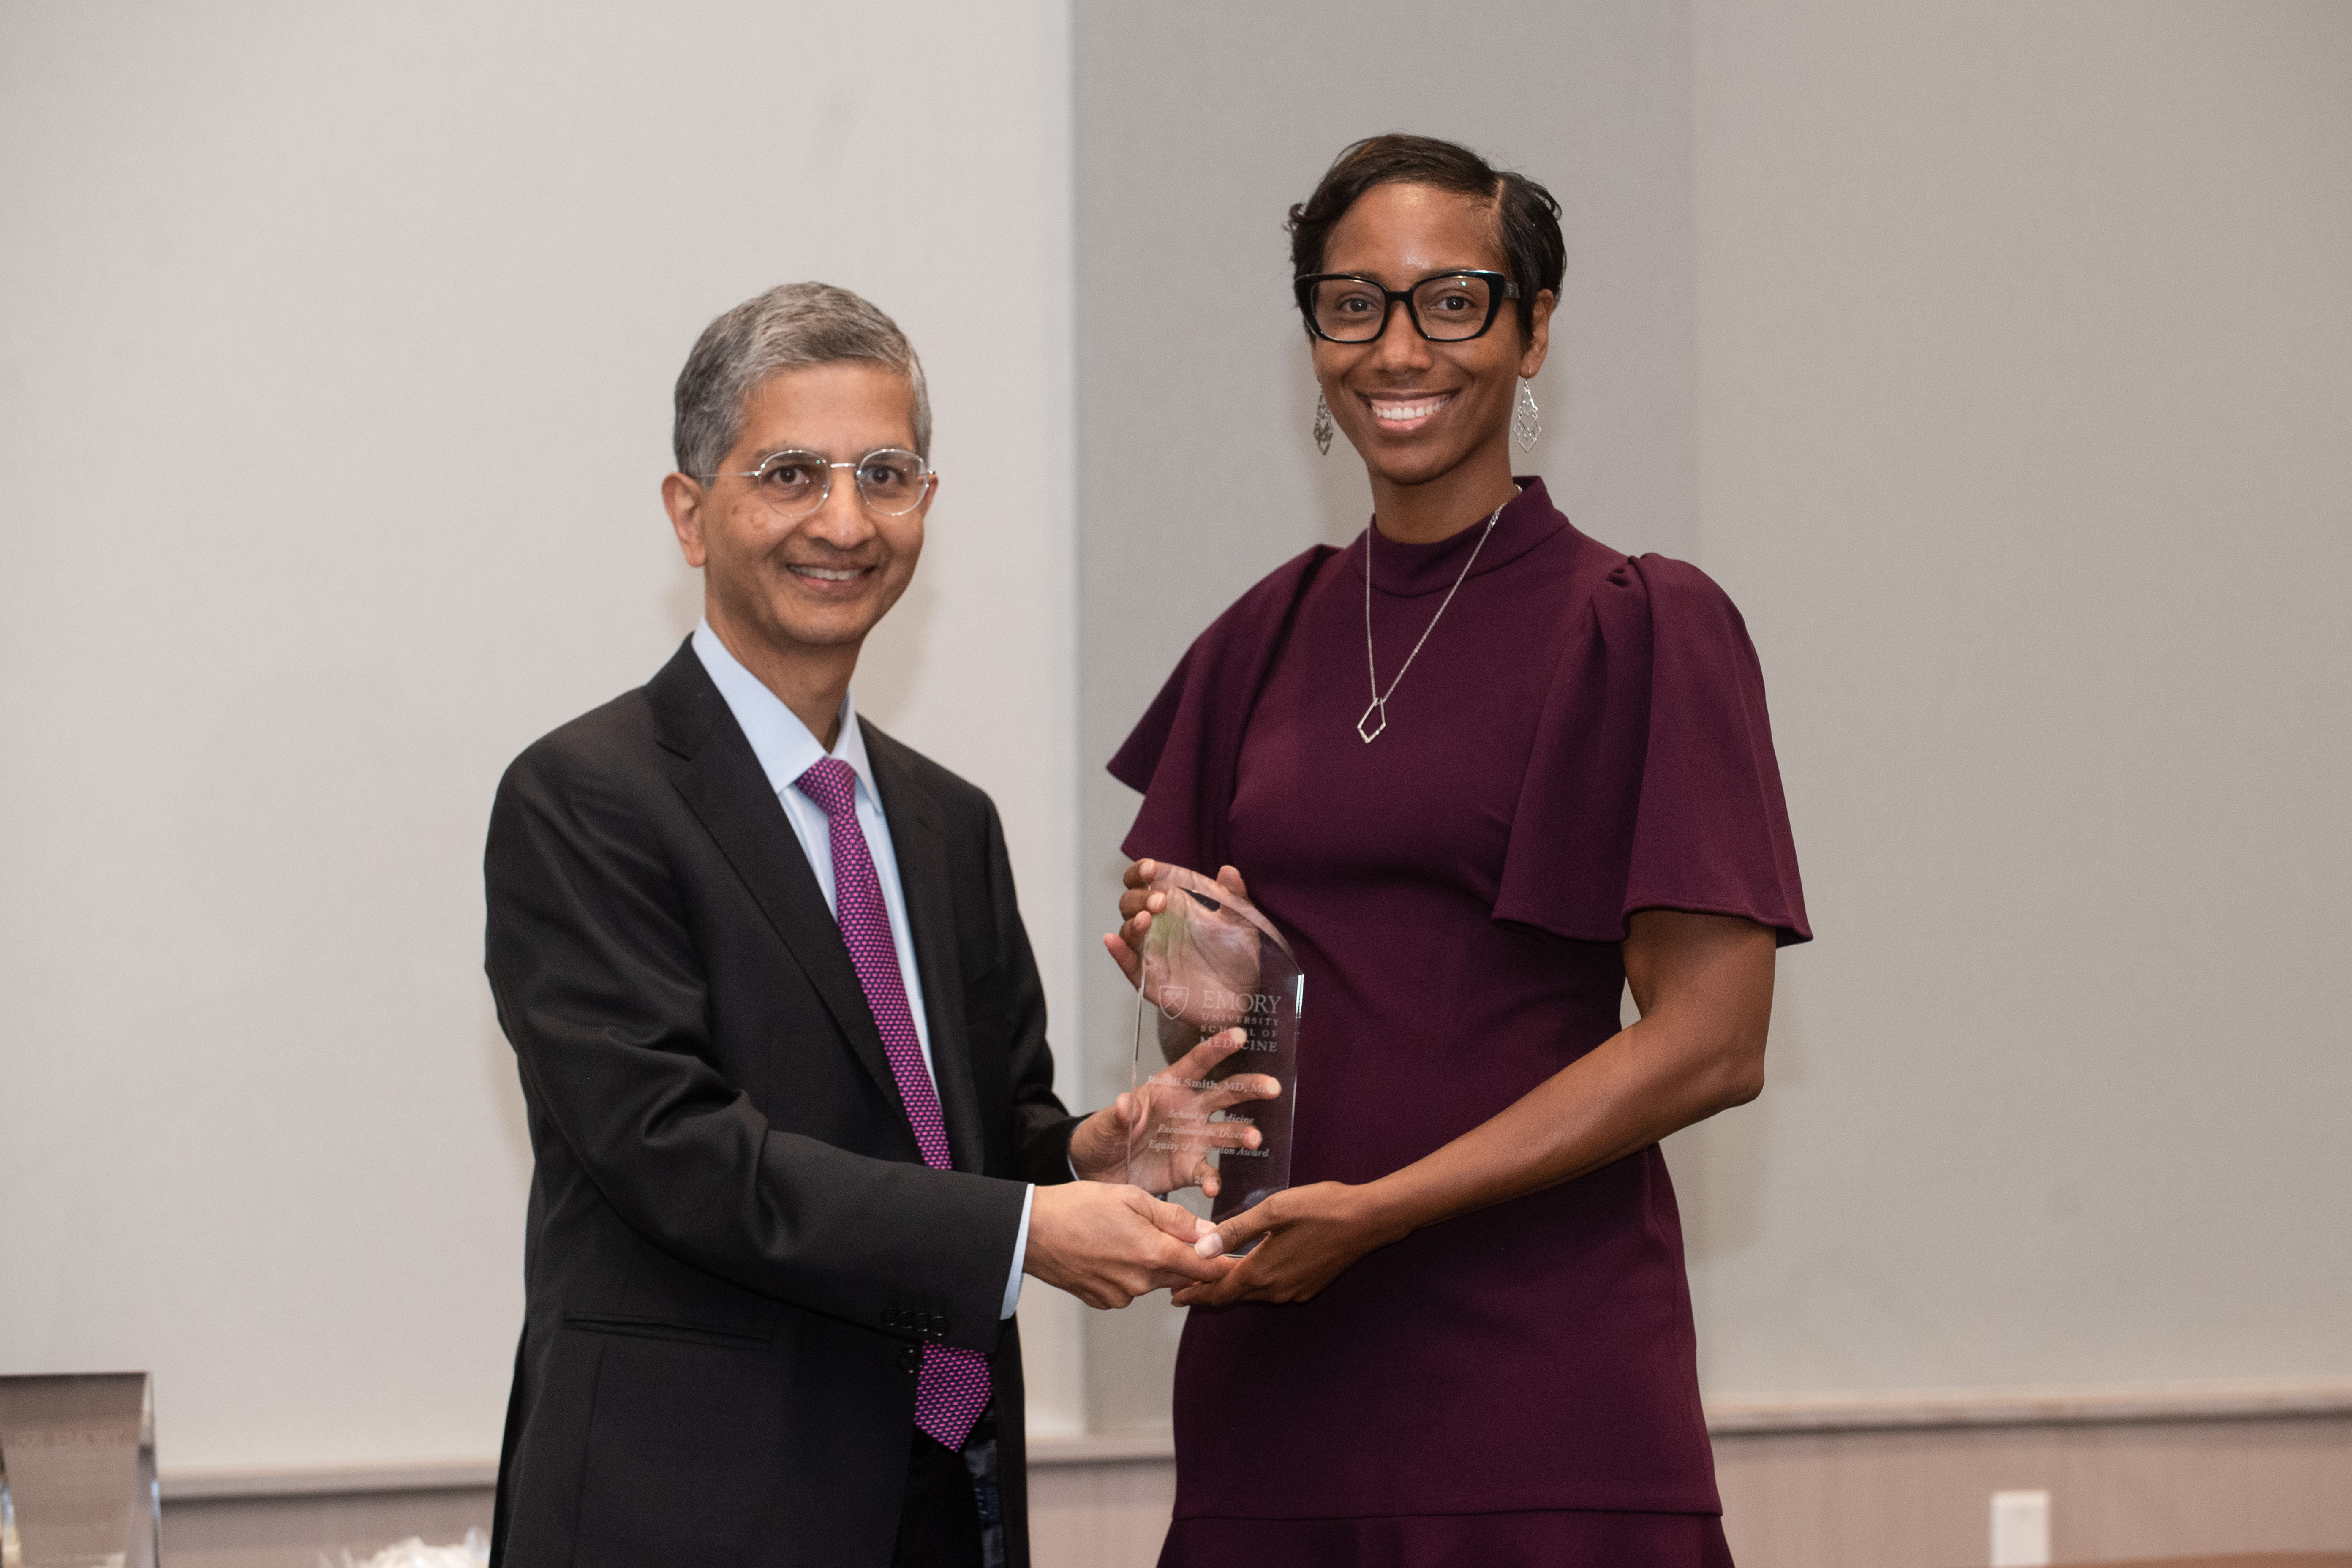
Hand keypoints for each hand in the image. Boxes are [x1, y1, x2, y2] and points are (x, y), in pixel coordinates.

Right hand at [1023, 1181, 1235, 1308]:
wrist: (1030, 1231)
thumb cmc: (1076, 1206)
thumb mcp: (1131, 1197)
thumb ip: (1174, 1217)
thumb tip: (1208, 1231)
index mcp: (1153, 1254)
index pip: (1205, 1268)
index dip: (1225, 1263)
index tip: (1240, 1261)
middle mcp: (1140, 1282)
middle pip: (1180, 1274)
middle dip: (1183, 1256)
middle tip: (1169, 1230)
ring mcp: (1121, 1295)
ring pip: (1154, 1280)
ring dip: (1153, 1261)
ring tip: (1125, 1233)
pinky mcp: (1103, 1301)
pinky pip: (1130, 1287)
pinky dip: (1129, 1271)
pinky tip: (1109, 1249)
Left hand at [1067, 1029, 1282, 1196]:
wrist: (1099, 1170)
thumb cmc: (1103, 1135)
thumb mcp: (1105, 1123)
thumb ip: (1118, 1115)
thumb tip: (1123, 1104)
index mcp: (1169, 1088)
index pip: (1197, 1063)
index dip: (1218, 1048)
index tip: (1240, 1035)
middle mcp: (1189, 1111)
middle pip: (1226, 1094)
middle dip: (1250, 1088)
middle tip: (1272, 1087)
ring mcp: (1193, 1140)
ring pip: (1228, 1132)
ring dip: (1243, 1134)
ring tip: (1254, 1139)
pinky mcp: (1189, 1168)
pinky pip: (1207, 1172)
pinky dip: (1212, 1180)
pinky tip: (1212, 1188)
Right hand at [1101, 859, 1251, 987]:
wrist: (1244, 997)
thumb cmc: (1238, 958)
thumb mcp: (1241, 922)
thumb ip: (1234, 896)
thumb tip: (1228, 871)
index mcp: (1175, 906)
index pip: (1144, 882)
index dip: (1140, 872)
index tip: (1151, 869)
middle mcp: (1158, 926)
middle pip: (1130, 903)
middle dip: (1139, 897)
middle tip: (1160, 901)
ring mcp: (1152, 952)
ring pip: (1127, 931)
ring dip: (1132, 922)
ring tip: (1147, 918)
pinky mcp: (1150, 979)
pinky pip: (1127, 964)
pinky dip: (1118, 952)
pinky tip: (1113, 940)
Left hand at [1169, 1182, 1408, 1307]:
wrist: (1368, 1220)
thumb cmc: (1321, 1208)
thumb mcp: (1273, 1211)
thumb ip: (1235, 1231)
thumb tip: (1202, 1249)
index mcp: (1262, 1271)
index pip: (1218, 1291)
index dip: (1194, 1294)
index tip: (1174, 1296)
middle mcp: (1277, 1289)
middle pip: (1233, 1296)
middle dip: (1208, 1293)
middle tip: (1185, 1286)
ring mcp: (1295, 1291)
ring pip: (1253, 1294)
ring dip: (1232, 1287)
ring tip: (1213, 1277)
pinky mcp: (1309, 1287)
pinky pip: (1273, 1290)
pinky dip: (1255, 1284)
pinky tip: (1252, 1269)